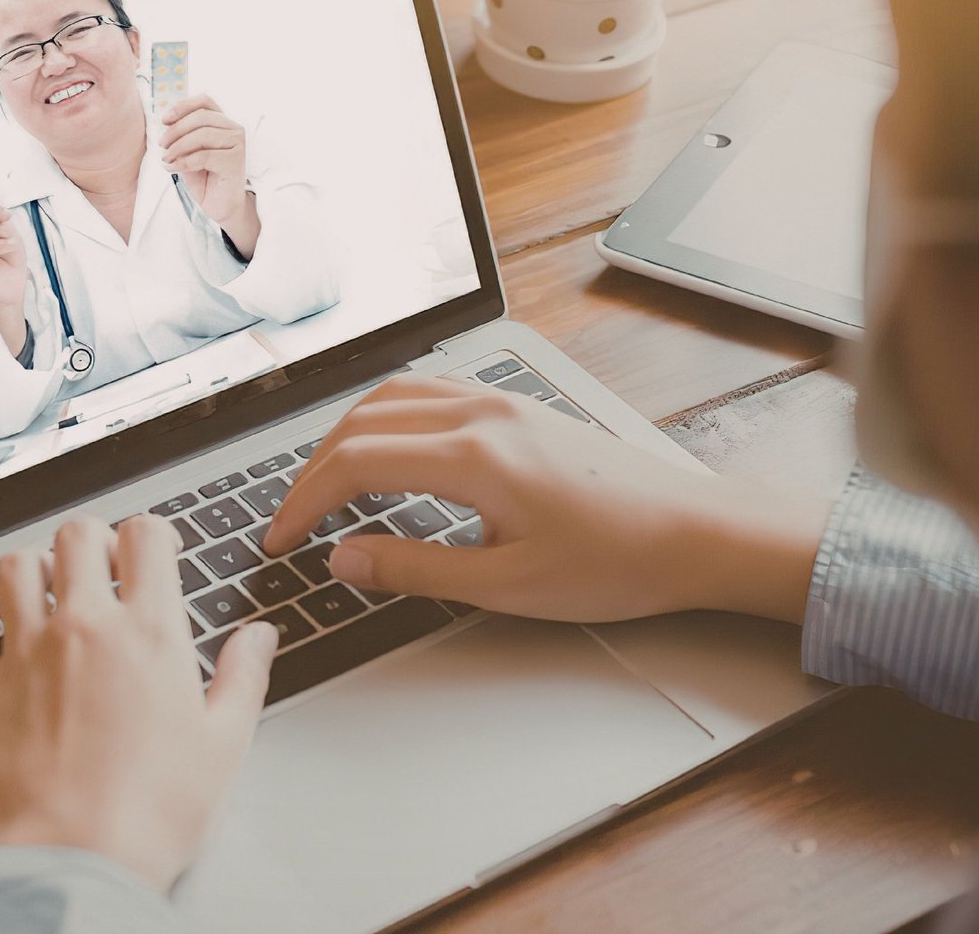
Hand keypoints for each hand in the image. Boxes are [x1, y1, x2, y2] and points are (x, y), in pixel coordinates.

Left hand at [0, 516, 277, 890]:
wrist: (79, 860)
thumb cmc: (152, 812)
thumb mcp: (225, 742)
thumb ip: (243, 676)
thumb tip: (259, 637)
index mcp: (150, 633)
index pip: (147, 536)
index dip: (153, 534)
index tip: (154, 551)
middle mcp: (84, 628)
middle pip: (78, 536)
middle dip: (93, 541)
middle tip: (100, 567)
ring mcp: (24, 653)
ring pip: (15, 567)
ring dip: (32, 568)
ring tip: (43, 590)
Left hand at [159, 94, 252, 235]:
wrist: (221, 208)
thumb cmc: (205, 180)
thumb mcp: (188, 154)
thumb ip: (182, 138)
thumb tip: (166, 125)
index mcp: (222, 123)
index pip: (204, 102)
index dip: (182, 106)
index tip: (164, 120)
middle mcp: (234, 129)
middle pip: (201, 117)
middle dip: (176, 130)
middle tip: (161, 145)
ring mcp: (237, 144)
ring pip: (202, 135)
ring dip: (178, 147)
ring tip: (166, 159)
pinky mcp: (236, 161)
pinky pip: (205, 156)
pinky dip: (185, 161)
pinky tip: (174, 168)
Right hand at [263, 375, 829, 624]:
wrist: (696, 533)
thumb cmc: (618, 561)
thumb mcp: (507, 585)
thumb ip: (415, 569)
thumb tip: (345, 558)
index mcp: (475, 456)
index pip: (355, 462)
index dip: (304, 500)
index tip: (282, 537)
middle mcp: (484, 414)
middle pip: (363, 420)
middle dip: (314, 469)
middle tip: (293, 518)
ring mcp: (504, 403)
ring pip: (394, 395)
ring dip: (347, 435)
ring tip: (327, 485)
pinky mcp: (520, 407)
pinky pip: (432, 392)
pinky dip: (388, 417)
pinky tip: (388, 450)